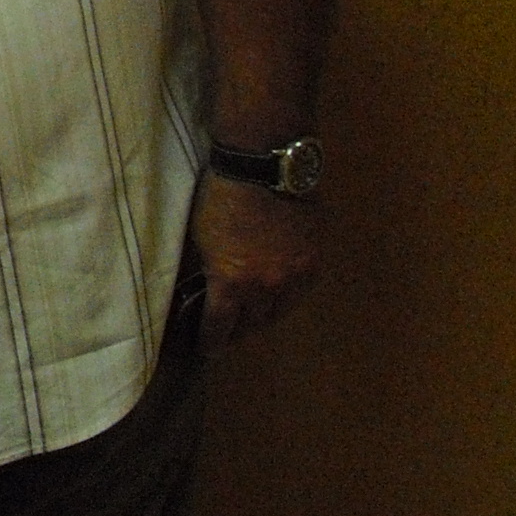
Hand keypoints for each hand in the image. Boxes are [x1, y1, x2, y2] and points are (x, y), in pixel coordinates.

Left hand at [190, 170, 322, 355]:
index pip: (220, 327)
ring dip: (265, 314)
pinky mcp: (314, 260)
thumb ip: (207, 272)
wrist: (264, 167)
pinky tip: (278, 292)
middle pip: (253, 323)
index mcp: (231, 284)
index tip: (208, 348)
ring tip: (254, 314)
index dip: (212, 341)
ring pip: (281, 311)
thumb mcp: (200, 239)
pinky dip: (287, 295)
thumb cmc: (220, 197)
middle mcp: (267, 288)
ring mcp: (295, 275)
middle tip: (230, 330)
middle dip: (239, 329)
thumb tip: (204, 291)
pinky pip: (301, 291)